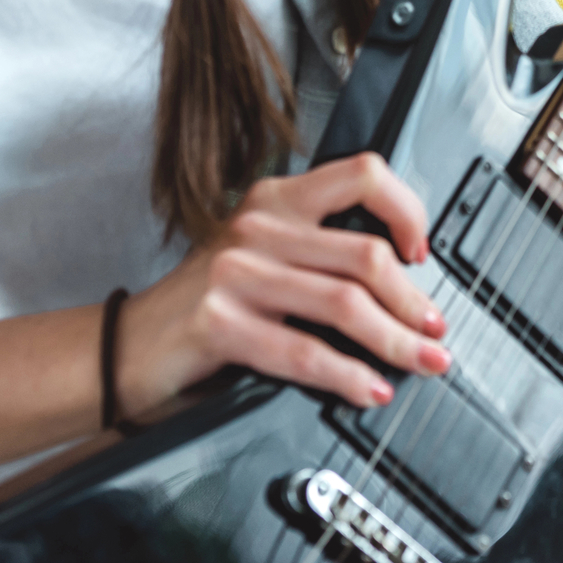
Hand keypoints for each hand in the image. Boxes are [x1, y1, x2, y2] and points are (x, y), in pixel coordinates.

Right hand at [115, 153, 448, 417]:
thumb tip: (404, 287)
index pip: (361, 174)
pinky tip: (370, 389)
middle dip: (413, 301)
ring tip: (423, 361)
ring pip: (344, 304)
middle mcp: (258, 226)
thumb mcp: (264, 259)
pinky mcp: (218, 323)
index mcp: (276, 199)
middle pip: (365, 254)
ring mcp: (236, 273)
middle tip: (436, 328)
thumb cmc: (206, 307)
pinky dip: (348, 375)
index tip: (421, 252)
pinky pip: (304, 351)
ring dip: (396, 341)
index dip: (406, 209)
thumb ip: (320, 255)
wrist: (126, 348)